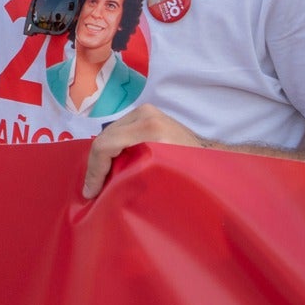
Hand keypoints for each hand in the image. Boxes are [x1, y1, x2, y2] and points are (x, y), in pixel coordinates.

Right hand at [82, 103, 203, 198]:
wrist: (213, 159)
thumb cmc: (193, 172)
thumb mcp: (160, 177)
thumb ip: (130, 177)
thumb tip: (99, 192)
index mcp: (149, 128)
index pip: (105, 145)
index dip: (94, 171)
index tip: (91, 193)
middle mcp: (144, 113)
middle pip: (104, 137)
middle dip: (96, 165)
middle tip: (93, 189)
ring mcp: (145, 111)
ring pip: (109, 134)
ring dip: (103, 157)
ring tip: (101, 180)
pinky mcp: (146, 114)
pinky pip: (119, 131)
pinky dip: (112, 149)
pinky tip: (112, 167)